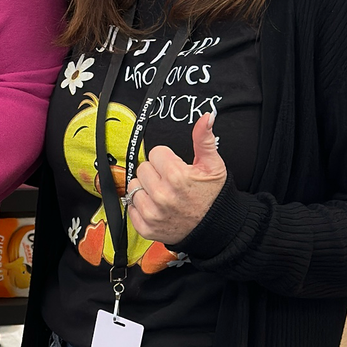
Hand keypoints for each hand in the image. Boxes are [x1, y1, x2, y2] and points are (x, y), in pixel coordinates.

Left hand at [127, 113, 225, 245]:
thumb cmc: (213, 197)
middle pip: (142, 168)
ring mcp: (152, 213)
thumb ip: (204, 139)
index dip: (166, 159)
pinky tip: (157, 207)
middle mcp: (162, 195)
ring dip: (146, 189)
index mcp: (176, 176)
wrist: (215, 228)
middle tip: (170, 182)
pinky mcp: (146, 227)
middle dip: (155, 172)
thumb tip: (205, 117)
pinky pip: (130, 207)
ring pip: (134, 186)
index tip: (175, 168)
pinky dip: (141, 206)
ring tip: (163, 194)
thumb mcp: (213, 165)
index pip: (155, 153)